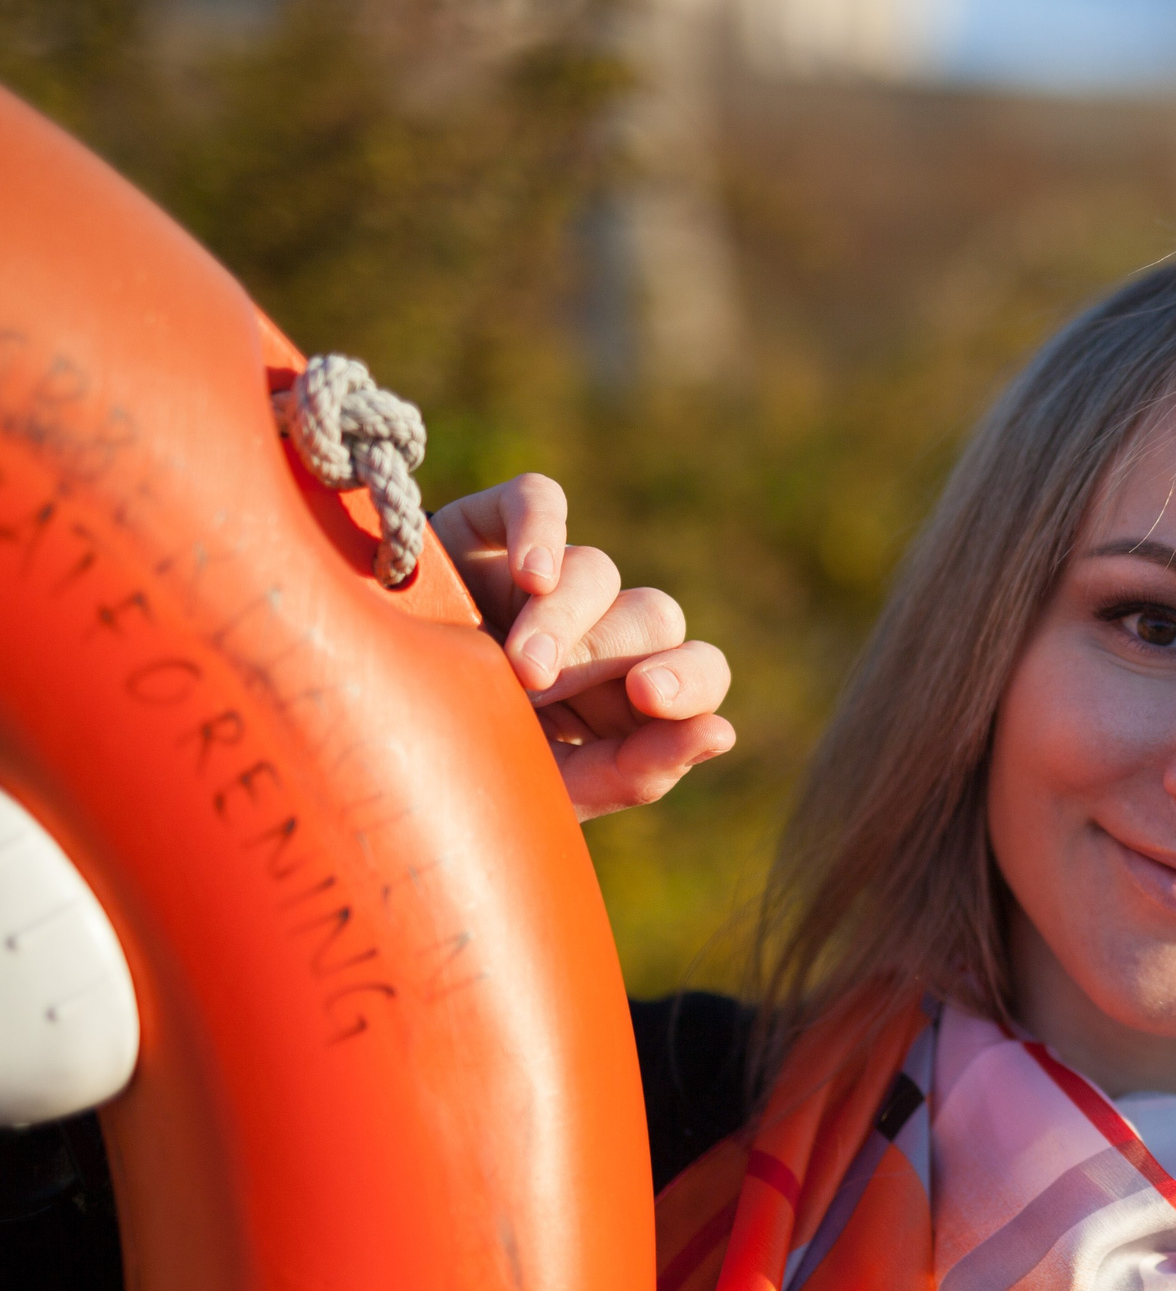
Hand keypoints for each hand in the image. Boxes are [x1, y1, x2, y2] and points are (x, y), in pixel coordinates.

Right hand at [429, 475, 734, 820]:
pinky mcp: (483, 529)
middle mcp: (590, 632)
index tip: (651, 698)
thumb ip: (634, 771)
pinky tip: (531, 576)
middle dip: (608, 657)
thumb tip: (722, 731)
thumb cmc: (446, 774)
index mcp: (618, 697)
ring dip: (563, 622)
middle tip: (543, 688)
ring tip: (513, 669)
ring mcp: (538, 580)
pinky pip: (540, 500)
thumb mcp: (544, 791)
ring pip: (600, 572)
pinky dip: (542, 529)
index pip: (698, 670)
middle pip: (656, 617)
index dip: (692, 680)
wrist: (338, 735)